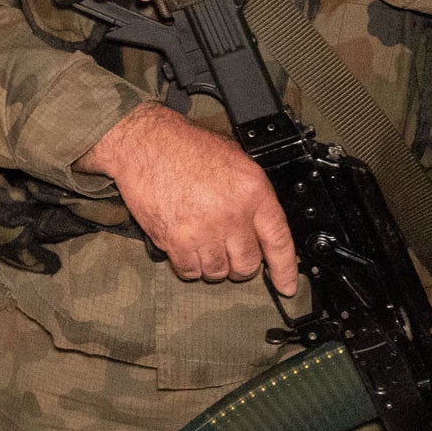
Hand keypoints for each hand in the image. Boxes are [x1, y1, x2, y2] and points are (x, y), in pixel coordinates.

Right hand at [78, 104, 299, 294]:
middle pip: (247, 263)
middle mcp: (232, 213)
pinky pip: (189, 271)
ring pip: (218, 271)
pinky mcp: (175, 240)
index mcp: (252, 191)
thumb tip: (260, 229)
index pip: (278, 240)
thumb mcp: (235, 162)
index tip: (285, 287)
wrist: (146, 143)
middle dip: (239, 265)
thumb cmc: (186, 148)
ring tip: (201, 244)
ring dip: (212, 265)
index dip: (284, 269)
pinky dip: (188, 266)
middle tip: (228, 253)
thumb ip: (252, 197)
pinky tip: (184, 247)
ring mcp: (203, 230)